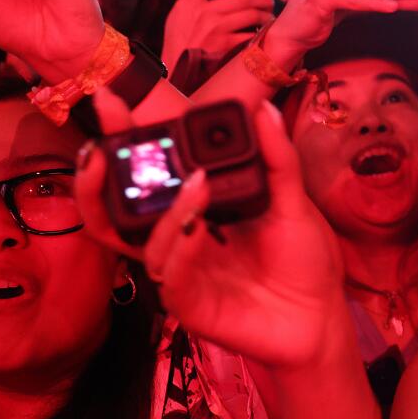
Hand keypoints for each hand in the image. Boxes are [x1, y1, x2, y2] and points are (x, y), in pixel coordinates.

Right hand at [75, 92, 348, 370]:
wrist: (321, 315)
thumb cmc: (302, 258)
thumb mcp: (293, 200)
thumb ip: (276, 157)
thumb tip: (263, 108)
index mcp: (190, 208)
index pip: (143, 172)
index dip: (119, 140)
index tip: (110, 103)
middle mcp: (173, 238)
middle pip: (112, 210)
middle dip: (96, 177)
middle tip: (103, 147)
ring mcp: (178, 272)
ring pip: (138, 243)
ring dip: (164, 210)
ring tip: (198, 184)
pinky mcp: (189, 306)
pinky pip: (170, 277)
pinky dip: (180, 249)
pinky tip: (199, 228)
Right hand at [160, 0, 276, 71]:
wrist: (174, 71)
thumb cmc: (179, 43)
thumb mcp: (179, 17)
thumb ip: (196, 3)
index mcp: (189, 2)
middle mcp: (203, 12)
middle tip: (269, 2)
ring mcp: (215, 28)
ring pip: (251, 15)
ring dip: (265, 16)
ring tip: (268, 18)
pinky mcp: (224, 45)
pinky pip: (250, 35)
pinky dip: (259, 34)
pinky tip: (263, 35)